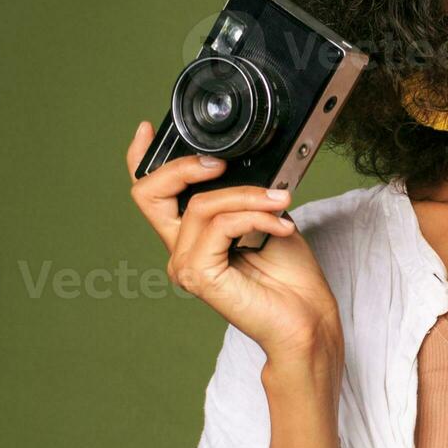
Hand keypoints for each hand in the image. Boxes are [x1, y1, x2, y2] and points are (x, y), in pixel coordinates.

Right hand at [125, 121, 343, 370]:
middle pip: (151, 193)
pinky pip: (221, 225)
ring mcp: (186, 265)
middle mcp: (181, 250)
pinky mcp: (200, 276)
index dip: (141, 158)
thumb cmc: (290, 275)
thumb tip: (243, 166)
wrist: (306, 318)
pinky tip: (280, 225)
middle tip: (222, 164)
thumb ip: (243, 195)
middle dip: (184, 166)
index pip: (152, 194)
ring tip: (281, 203)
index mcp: (192, 235)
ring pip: (203, 205)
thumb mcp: (266, 217)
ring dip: (248, 196)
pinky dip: (254, 216)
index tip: (148, 129)